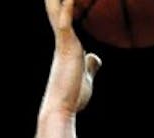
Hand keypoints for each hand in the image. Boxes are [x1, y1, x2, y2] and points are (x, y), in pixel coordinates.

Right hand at [44, 0, 99, 114]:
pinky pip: (66, 23)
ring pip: (59, 10)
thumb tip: (95, 57)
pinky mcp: (65, 48)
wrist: (62, 110)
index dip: (64, 1)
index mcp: (67, 45)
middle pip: (58, 8)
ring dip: (61, 0)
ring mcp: (63, 43)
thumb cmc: (72, 97)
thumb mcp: (85, 77)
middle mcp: (62, 40)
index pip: (65, 17)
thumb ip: (89, 65)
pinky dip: (68, 8)